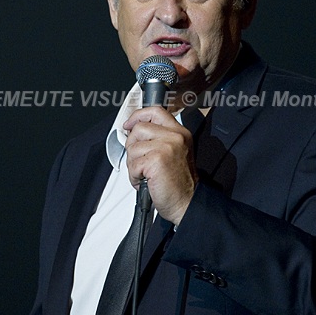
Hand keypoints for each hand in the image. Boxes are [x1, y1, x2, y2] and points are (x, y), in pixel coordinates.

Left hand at [123, 106, 197, 224]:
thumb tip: (134, 130)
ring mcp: (166, 147)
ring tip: (145, 174)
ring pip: (133, 148)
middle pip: (139, 128)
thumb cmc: (179, 183)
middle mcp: (175, 137)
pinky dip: (134, 176)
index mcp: (180, 133)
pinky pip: (133, 164)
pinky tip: (144, 181)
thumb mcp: (175, 152)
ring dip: (133, 165)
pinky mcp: (156, 160)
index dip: (138, 115)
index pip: (156, 111)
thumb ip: (159, 138)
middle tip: (140, 161)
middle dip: (132, 146)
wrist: (187, 202)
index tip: (129, 124)